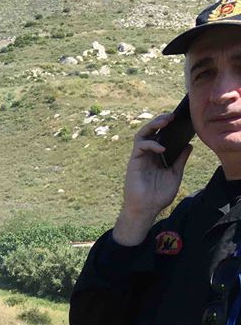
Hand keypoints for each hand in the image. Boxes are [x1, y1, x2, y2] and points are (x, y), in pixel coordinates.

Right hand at [113, 114, 192, 245]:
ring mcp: (140, 157)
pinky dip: (151, 144)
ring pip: (143, 134)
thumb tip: (189, 145)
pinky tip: (162, 148)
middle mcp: (147, 154)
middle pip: (151, 131)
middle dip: (160, 121)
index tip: (180, 120)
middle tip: (172, 116)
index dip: (168, 127)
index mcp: (157, 156)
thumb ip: (180, 160)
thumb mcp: (175, 174)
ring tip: (166, 121)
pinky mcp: (134, 161)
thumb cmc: (159, 195)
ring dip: (153, 125)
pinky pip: (140, 146)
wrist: (146, 208)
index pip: (161, 136)